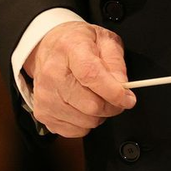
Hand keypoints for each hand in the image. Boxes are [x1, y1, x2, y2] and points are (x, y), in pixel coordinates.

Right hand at [24, 22, 134, 137]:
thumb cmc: (75, 44)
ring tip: (93, 98)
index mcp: (70, 49)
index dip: (114, 92)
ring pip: (86, 122)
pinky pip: (75, 131)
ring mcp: (45, 95)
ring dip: (98, 115)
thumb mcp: (103, 40)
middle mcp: (52, 73)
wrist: (47, 48)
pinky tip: (80, 106)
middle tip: (114, 98)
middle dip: (111, 106)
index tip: (128, 98)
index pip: (91, 76)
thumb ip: (116, 61)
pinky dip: (84, 123)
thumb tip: (122, 86)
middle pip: (91, 105)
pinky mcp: (42, 112)